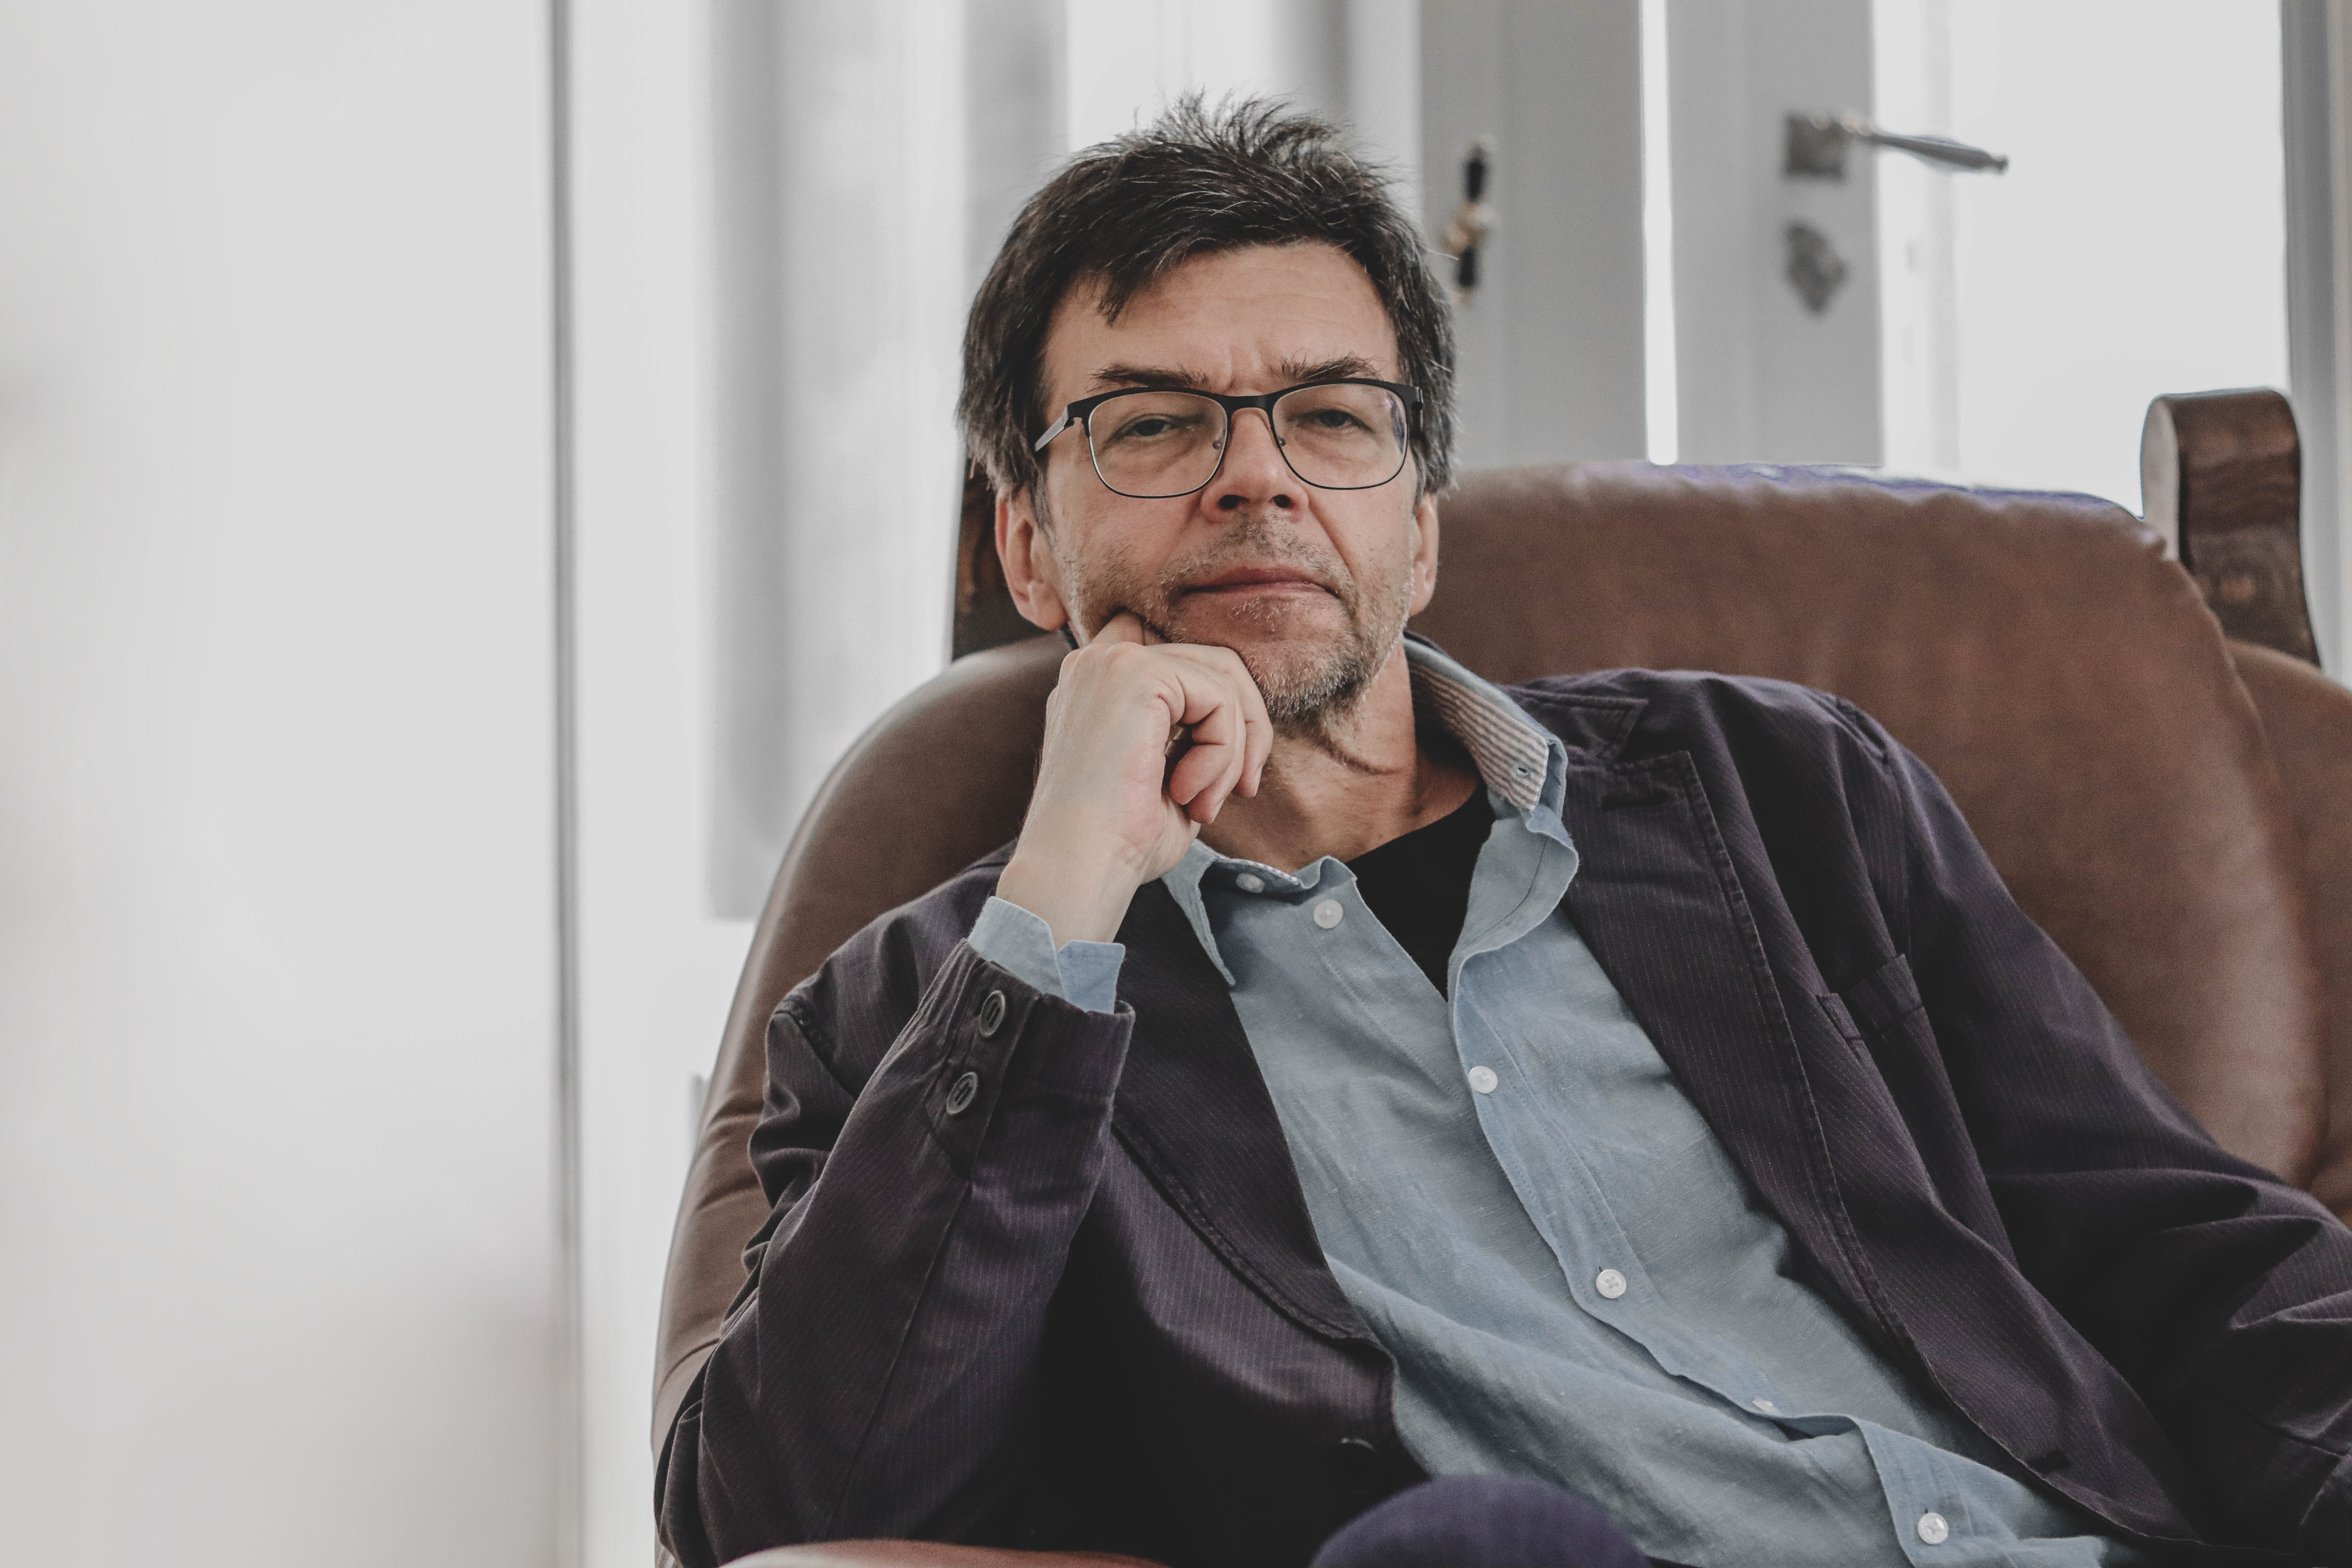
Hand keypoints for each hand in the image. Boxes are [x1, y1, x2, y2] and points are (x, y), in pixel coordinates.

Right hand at [997, 613, 1271, 946]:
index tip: (1227, 766)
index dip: (1217, 699)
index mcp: (1101, 686)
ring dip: (1233, 750)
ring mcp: (1114, 662)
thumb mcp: (1170, 774)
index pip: (1179, 659)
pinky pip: (1217, 699)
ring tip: (1205, 803)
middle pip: (1214, 664)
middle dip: (1246, 729)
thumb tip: (1248, 717)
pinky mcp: (1135, 673)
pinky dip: (1222, 754)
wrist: (1080, 870)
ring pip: (1222, 679)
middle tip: (1243, 789)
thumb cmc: (1121, 840)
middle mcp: (1100, 663)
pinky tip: (1187, 794)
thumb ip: (1194, 734)